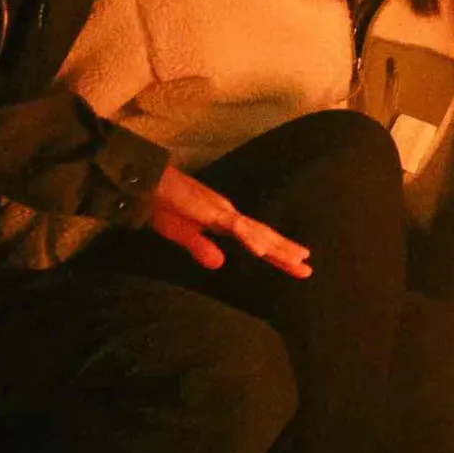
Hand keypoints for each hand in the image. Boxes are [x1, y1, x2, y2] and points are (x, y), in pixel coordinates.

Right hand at [145, 164, 311, 276]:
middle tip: (307, 268)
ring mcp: (221, 211)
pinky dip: (250, 238)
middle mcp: (229, 215)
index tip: (295, 265)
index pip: (255, 240)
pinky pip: (234, 227)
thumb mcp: (181, 234)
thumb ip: (200, 248)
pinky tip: (263, 250)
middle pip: (262, 236)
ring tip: (297, 260)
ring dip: (276, 246)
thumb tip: (220, 264)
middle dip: (285, 252)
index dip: (275, 253)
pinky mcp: (210, 210)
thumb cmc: (162, 205)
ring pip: (255, 232)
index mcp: (224, 222)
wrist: (146, 184)